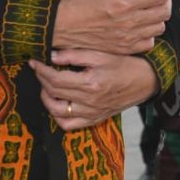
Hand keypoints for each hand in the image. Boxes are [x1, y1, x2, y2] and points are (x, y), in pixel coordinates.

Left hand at [29, 48, 159, 130]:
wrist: (145, 81)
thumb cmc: (124, 64)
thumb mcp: (101, 54)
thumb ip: (76, 55)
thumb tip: (52, 56)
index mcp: (91, 83)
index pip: (56, 79)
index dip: (41, 70)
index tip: (34, 61)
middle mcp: (89, 102)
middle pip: (54, 93)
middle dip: (41, 80)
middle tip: (39, 69)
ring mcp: (91, 113)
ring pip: (57, 112)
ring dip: (46, 99)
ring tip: (46, 86)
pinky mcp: (94, 120)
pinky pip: (69, 125)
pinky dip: (58, 116)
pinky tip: (58, 103)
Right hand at [53, 0, 175, 54]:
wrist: (65, 26)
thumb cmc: (82, 0)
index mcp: (125, 3)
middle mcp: (130, 22)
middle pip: (164, 12)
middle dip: (167, 0)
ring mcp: (128, 38)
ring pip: (159, 28)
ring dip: (159, 16)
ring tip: (151, 8)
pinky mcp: (124, 48)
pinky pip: (149, 43)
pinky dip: (150, 33)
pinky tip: (143, 25)